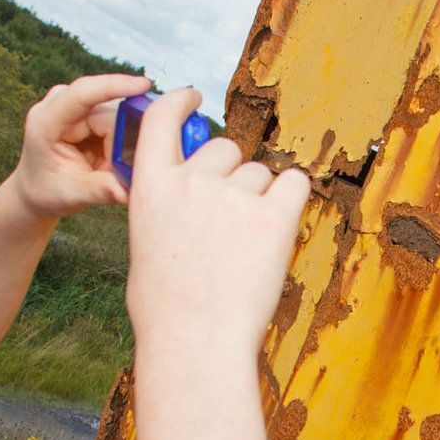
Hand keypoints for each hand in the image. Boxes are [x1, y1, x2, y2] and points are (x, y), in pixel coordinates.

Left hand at [7, 72, 146, 219]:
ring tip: (102, 169)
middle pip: (109, 111)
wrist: (37, 188)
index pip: (81, 94)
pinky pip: (119, 119)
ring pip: (118, 116)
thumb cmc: (48, 190)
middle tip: (110, 173)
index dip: (112, 86)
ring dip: (119, 145)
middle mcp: (59, 103)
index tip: (143, 85)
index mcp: (46, 121)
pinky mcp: (90, 106)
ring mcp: (75, 101)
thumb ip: (102, 190)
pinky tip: (105, 159)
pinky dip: (119, 142)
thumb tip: (132, 189)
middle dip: (120, 143)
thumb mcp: (72, 195)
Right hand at [124, 86, 310, 358]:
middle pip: (224, 150)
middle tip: (227, 222)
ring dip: (259, 197)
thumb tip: (189, 199)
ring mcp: (233, 196)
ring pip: (260, 173)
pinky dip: (291, 198)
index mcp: (151, 186)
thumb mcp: (145, 243)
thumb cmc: (166, 307)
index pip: (161, 119)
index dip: (179, 102)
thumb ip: (166, 207)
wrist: (194, 342)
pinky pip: (294, 183)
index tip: (193, 96)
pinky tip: (280, 226)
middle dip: (229, 176)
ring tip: (245, 246)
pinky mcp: (273, 217)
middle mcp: (191, 181)